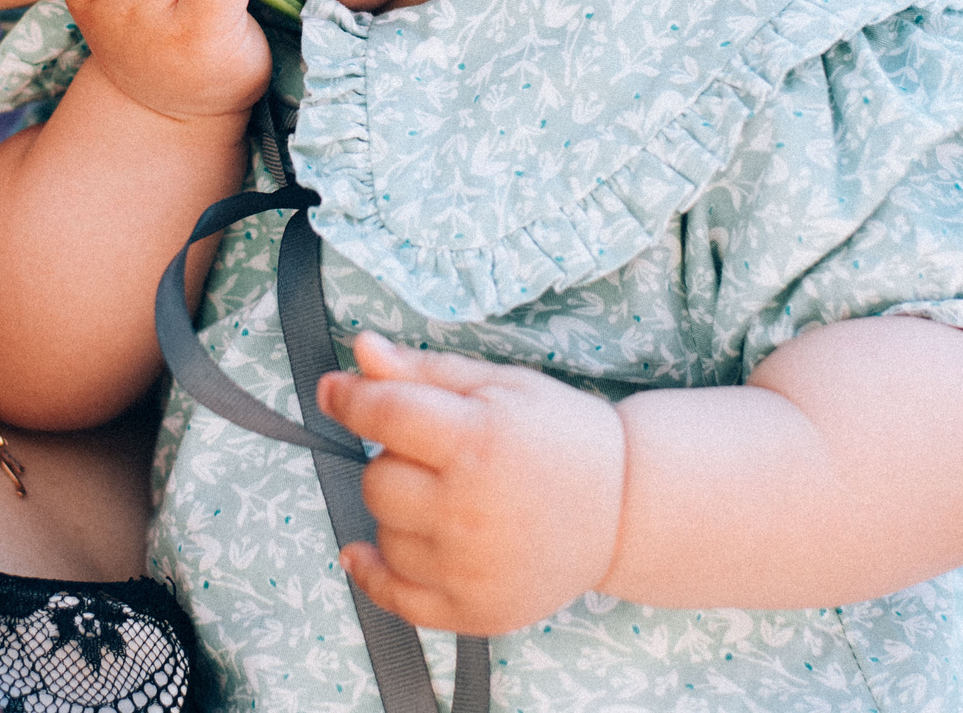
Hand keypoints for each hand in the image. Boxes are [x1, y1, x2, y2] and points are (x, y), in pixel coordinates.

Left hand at [317, 332, 626, 636]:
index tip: (337, 393)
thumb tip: (360, 352)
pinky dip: (372, 572)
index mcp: (479, 439)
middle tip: (436, 458)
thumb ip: (423, 371)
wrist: (625, 508)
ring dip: (398, 514)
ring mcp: (470, 567)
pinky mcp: (473, 610)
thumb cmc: (561, 436)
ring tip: (447, 500)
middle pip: (376, 481)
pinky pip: (392, 596)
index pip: (383, 416)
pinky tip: (367, 551)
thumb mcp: (499, 385)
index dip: (350, 399)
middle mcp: (470, 508)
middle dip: (393, 462)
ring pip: (383, 536)